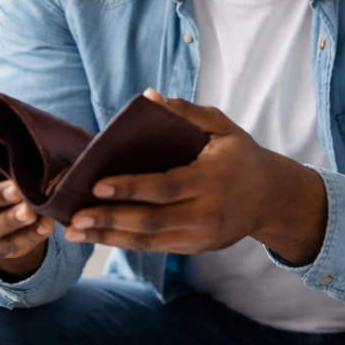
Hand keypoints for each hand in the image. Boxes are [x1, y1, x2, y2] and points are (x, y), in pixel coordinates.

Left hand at [64, 90, 327, 264]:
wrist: (271, 197)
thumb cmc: (238, 154)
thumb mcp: (221, 126)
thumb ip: (186, 113)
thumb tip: (148, 96)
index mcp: (215, 177)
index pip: (167, 186)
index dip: (131, 188)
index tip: (97, 185)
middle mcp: (209, 211)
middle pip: (152, 219)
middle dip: (109, 220)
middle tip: (73, 218)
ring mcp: (202, 234)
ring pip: (149, 240)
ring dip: (109, 237)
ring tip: (74, 232)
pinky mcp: (196, 247)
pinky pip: (156, 248)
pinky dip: (125, 243)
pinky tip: (99, 236)